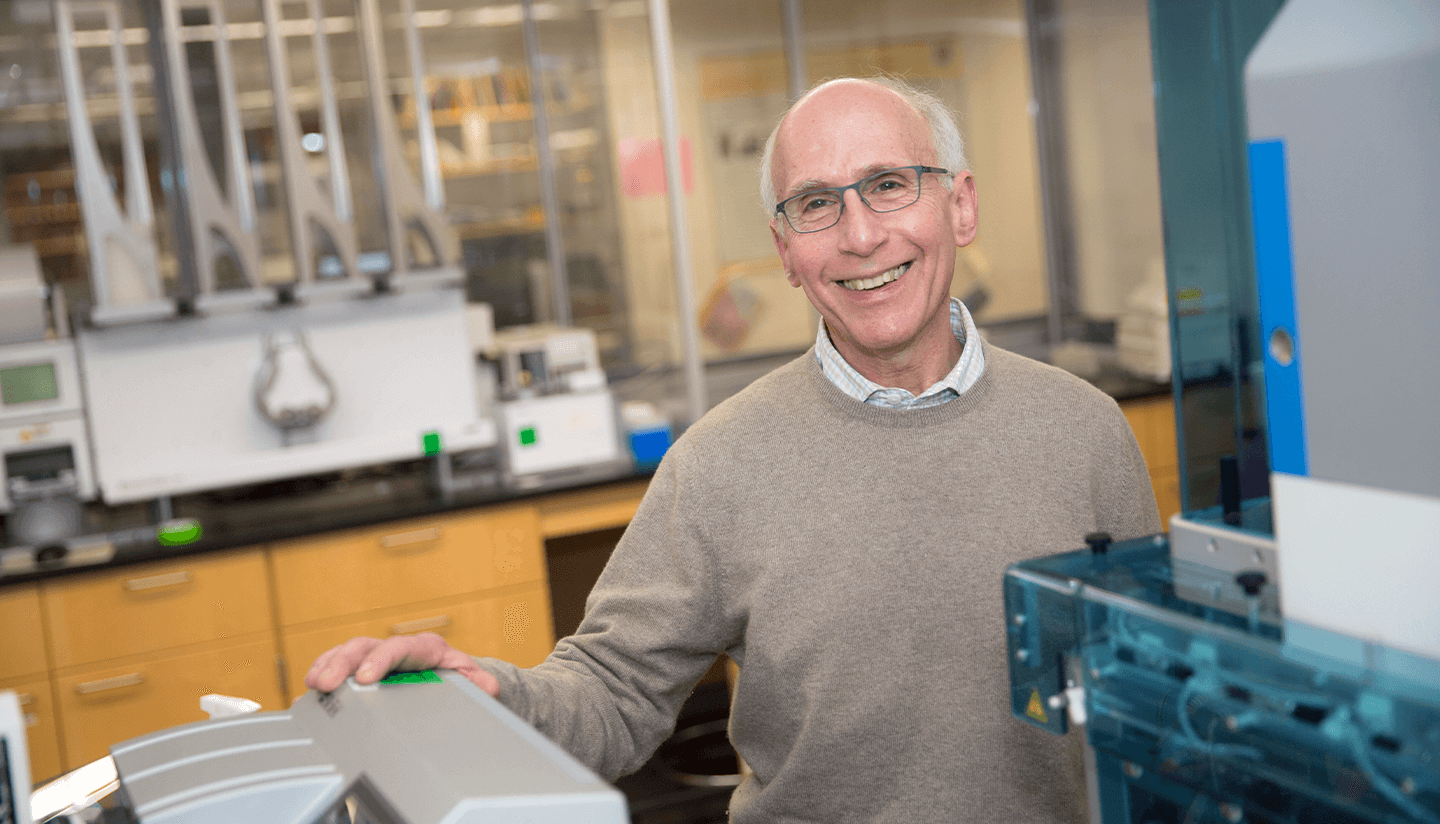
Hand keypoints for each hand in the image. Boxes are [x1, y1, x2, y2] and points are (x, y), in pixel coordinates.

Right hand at [303, 632, 499, 695]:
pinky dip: (323, 676)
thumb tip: (488, 686)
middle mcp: (397, 649)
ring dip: (327, 666)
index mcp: (425, 648)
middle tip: (323, 683)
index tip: (364, 677)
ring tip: (311, 685)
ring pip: (347, 654)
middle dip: (342, 663)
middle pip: (365, 646)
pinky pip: (339, 668)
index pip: (400, 648)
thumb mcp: (474, 681)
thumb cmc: (461, 678)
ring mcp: (377, 658)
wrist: (456, 679)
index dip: (381, 660)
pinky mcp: (364, 670)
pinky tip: (309, 693)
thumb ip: (480, 683)